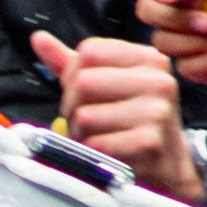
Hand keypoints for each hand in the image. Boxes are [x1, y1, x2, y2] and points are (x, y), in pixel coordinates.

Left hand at [33, 31, 204, 198]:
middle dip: (72, 107)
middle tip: (85, 121)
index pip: (89, 52)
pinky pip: (95, 144)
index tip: (82, 94)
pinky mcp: (149, 142)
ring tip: (97, 138)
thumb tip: (38, 38)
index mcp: (149, 59)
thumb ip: (73, 63)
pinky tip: (107, 154)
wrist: (168, 168)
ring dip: (80, 134)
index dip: (72, 75)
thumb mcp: (110, 85)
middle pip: (83, 82)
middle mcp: (158, 81)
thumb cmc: (133, 122)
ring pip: (84, 116)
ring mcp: (157, 112)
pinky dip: (92, 153)